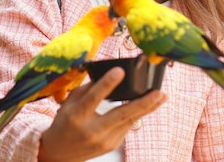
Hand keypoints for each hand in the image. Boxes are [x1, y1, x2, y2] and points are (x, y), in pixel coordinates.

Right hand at [38, 67, 166, 161]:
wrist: (61, 153)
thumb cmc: (64, 123)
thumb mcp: (68, 103)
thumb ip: (86, 89)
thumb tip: (107, 75)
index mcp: (77, 116)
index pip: (94, 98)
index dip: (107, 84)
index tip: (120, 71)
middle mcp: (92, 130)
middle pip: (121, 114)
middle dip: (143, 103)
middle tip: (159, 92)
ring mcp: (105, 140)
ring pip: (130, 120)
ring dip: (148, 108)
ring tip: (162, 96)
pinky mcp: (113, 145)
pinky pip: (127, 125)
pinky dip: (137, 114)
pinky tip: (147, 105)